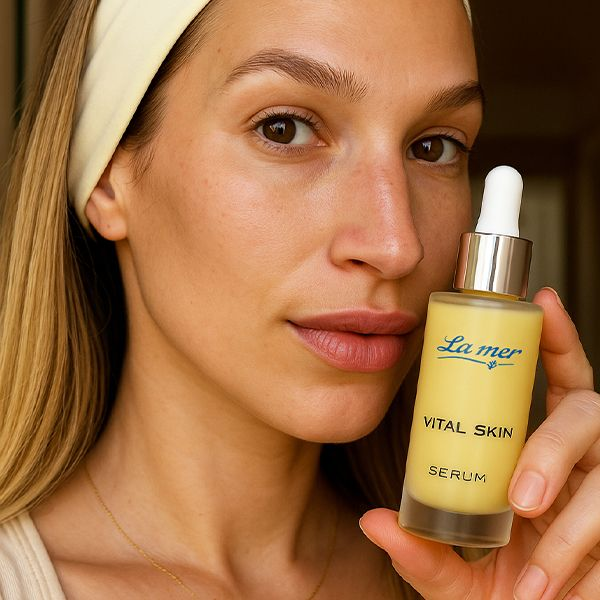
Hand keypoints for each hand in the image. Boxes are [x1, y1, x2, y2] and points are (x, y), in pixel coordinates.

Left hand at [360, 287, 598, 598]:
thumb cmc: (501, 597)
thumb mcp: (454, 576)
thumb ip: (419, 551)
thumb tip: (374, 520)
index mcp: (539, 451)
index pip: (558, 379)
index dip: (556, 338)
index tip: (543, 301)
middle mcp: (582, 464)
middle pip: (587, 413)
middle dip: (553, 447)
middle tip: (521, 496)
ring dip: (574, 521)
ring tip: (532, 571)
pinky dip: (582, 559)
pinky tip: (547, 590)